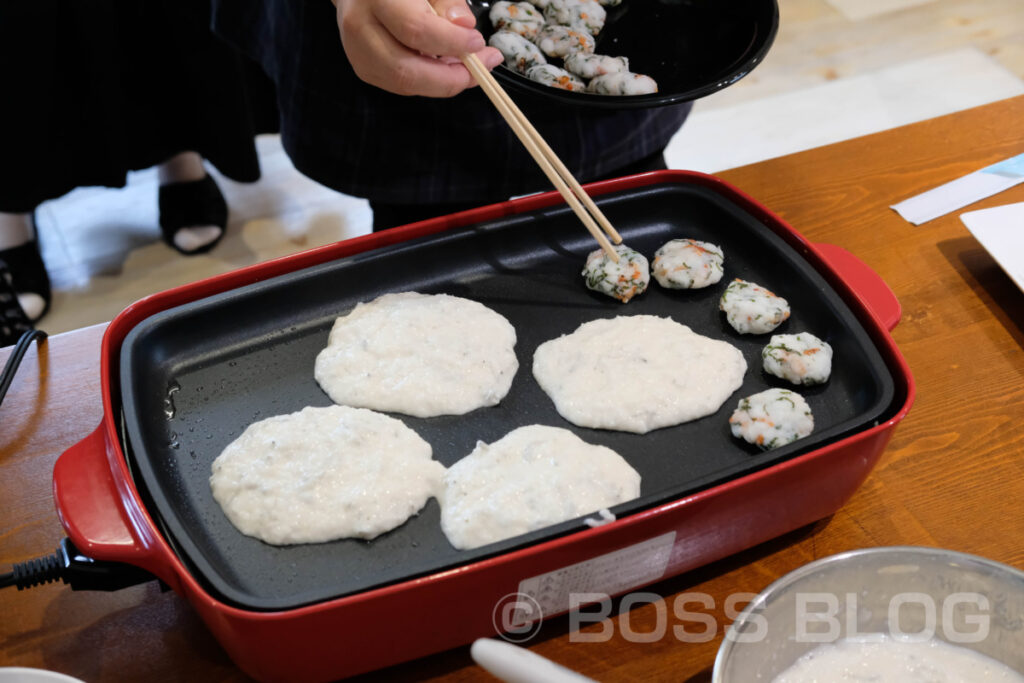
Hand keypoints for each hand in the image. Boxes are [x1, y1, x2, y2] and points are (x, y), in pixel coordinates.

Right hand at [334, 0, 503, 96]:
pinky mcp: (365, 69)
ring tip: (468, 67)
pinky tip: (445, 68)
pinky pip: (402, 86)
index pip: (415, 30)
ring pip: (405, 84)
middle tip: (481, 68)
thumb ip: (448, 1)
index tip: (478, 42)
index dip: (452, 42)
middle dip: (450, 77)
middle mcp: (360, 28)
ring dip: (443, 83)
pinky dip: (430, 82)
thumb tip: (464, 26)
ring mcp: (358, 54)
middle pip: (406, 70)